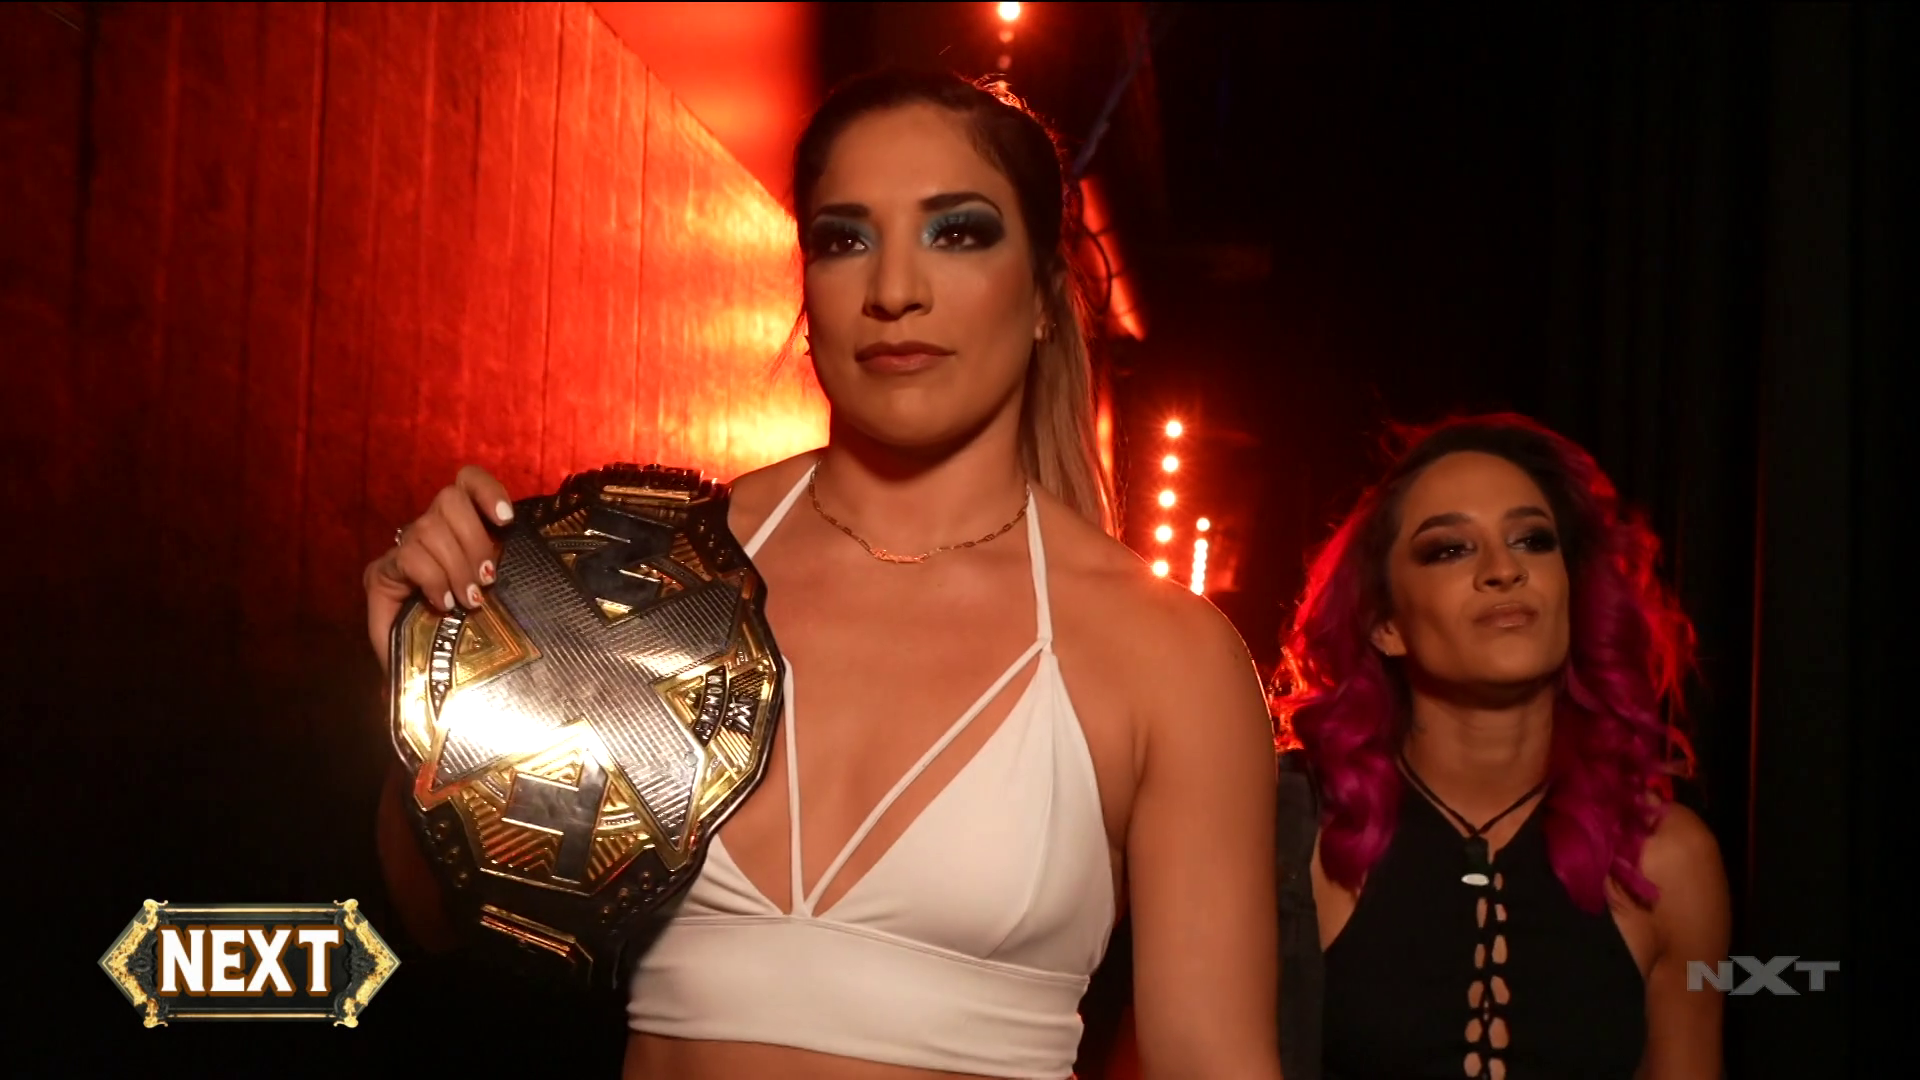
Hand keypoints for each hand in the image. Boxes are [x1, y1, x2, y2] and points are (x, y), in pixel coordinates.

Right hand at [364, 466, 516, 673]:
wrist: (426, 677)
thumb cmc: (471, 637)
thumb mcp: (501, 601)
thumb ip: (512, 575)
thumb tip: (549, 561)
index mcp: (459, 529)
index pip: (467, 482)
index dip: (487, 490)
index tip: (506, 519)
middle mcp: (429, 532)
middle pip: (450, 499)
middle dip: (474, 539)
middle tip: (487, 580)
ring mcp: (404, 550)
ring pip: (430, 526)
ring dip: (455, 565)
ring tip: (468, 600)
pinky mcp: (380, 573)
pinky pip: (409, 556)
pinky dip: (432, 578)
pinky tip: (443, 602)